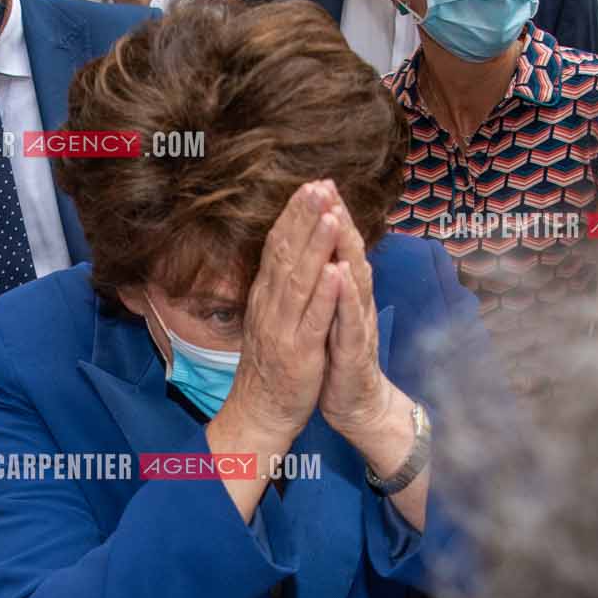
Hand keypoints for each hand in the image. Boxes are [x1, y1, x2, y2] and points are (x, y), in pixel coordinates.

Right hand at [212, 179, 349, 453]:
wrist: (261, 412)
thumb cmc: (273, 364)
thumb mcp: (271, 317)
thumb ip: (279, 285)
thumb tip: (287, 250)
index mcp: (266, 295)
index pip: (278, 246)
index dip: (293, 215)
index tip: (309, 185)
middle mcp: (271, 306)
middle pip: (286, 254)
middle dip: (303, 218)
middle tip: (318, 185)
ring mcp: (283, 328)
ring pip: (299, 280)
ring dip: (314, 246)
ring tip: (329, 215)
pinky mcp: (300, 352)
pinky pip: (314, 319)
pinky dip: (325, 295)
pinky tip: (336, 272)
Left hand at [315, 204, 395, 443]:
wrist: (355, 404)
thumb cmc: (337, 358)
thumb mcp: (327, 314)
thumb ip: (326, 283)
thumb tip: (317, 251)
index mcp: (342, 293)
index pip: (334, 249)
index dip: (325, 217)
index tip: (313, 184)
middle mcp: (353, 302)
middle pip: (346, 254)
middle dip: (337, 219)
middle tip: (327, 186)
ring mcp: (357, 324)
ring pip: (353, 280)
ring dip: (345, 248)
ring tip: (336, 218)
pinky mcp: (354, 350)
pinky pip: (350, 320)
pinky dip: (346, 297)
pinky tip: (342, 275)